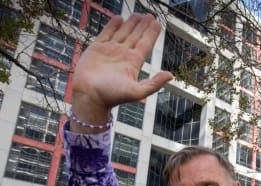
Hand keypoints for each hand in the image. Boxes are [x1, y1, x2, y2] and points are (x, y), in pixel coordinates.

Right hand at [71, 13, 173, 131]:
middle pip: (136, 36)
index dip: (151, 33)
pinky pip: (106, 33)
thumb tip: (171, 75)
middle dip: (143, 26)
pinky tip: (119, 18)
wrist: (88, 96)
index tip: (157, 23)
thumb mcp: (136, 92)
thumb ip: (154, 84)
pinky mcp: (96, 49)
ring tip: (137, 15)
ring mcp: (110, 51)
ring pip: (123, 33)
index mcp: (133, 63)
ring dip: (130, 24)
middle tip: (149, 16)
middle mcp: (123, 56)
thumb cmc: (111, 96)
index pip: (145, 44)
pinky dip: (112, 25)